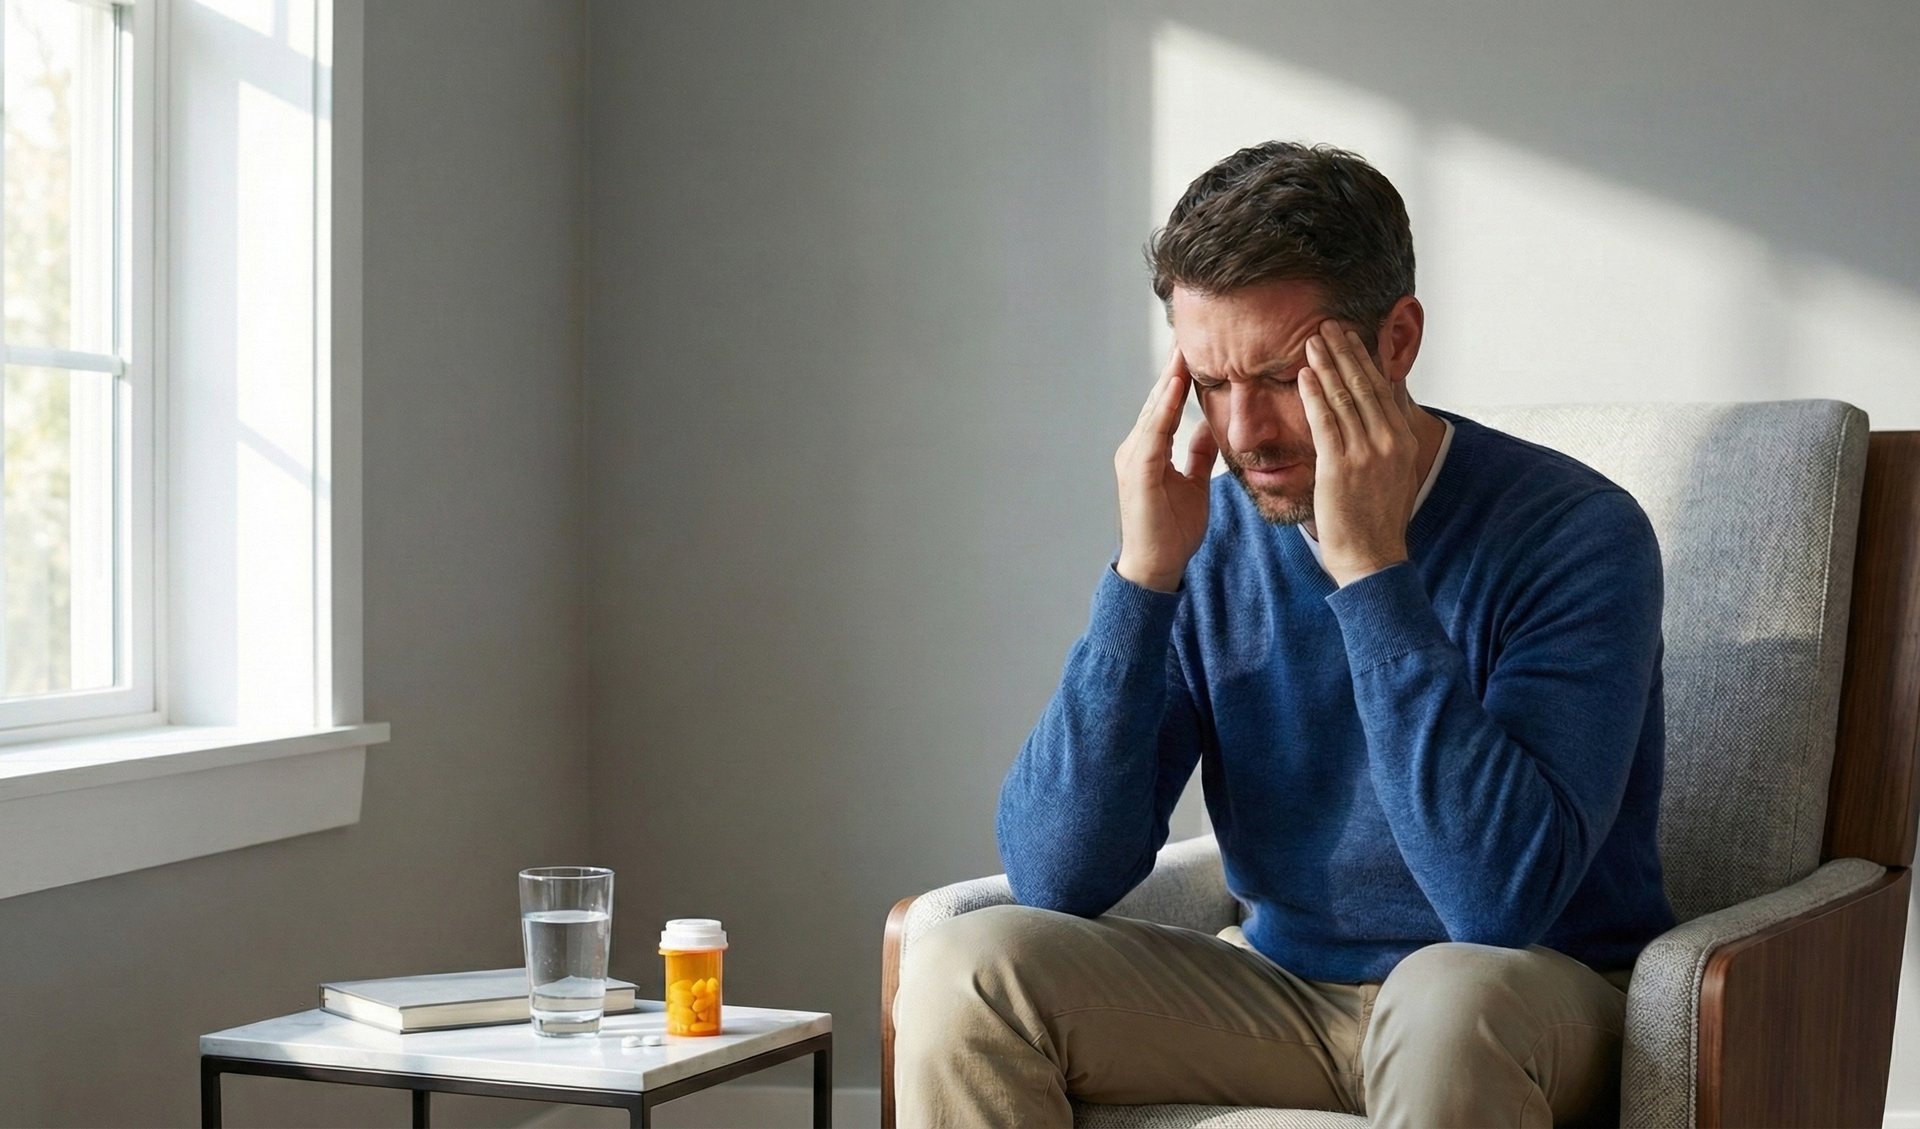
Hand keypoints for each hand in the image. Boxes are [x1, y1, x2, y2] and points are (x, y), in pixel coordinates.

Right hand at [1114, 349, 1219, 591]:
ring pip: (1152, 412)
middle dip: (1172, 370)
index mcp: (1149, 452)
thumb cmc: (1172, 531)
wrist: (1156, 566)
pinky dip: (1163, 410)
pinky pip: (1153, 434)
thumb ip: (1198, 454)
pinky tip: (1175, 390)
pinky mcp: (1137, 473)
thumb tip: (1210, 426)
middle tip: (1186, 336)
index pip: (1165, 407)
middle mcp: (1136, 450)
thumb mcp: (1194, 484)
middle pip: (1156, 402)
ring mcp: (1133, 460)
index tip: (1193, 351)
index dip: (1178, 379)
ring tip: (1182, 353)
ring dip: (1168, 383)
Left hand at [1300, 320, 1420, 586]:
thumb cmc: (1375, 518)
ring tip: (1313, 339)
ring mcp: (1367, 453)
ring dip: (1328, 364)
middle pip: (1365, 384)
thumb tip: (1378, 409)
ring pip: (1345, 396)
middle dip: (1346, 351)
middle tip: (1329, 324)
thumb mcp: (1391, 472)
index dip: (1365, 358)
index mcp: (1403, 440)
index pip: (1382, 388)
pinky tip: (1305, 374)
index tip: (1351, 335)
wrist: (1372, 557)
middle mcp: (1390, 441)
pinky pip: (1325, 421)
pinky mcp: (1341, 467)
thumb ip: (1385, 438)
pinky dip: (1315, 394)